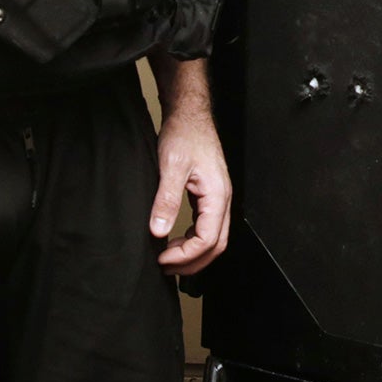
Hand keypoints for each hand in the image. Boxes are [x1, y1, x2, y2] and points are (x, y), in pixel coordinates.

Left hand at [148, 56, 231, 275]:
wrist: (189, 115)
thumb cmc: (184, 135)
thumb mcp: (172, 166)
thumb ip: (167, 200)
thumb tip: (159, 231)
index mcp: (217, 194)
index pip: (208, 239)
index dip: (185, 255)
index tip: (162, 258)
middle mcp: (222, 199)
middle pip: (217, 245)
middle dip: (192, 262)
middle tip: (165, 267)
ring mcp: (218, 198)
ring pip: (214, 238)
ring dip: (193, 253)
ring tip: (168, 257)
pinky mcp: (209, 195)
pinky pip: (207, 226)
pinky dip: (193, 240)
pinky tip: (175, 239)